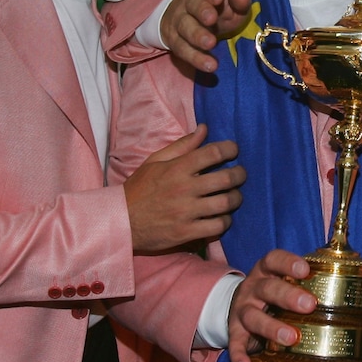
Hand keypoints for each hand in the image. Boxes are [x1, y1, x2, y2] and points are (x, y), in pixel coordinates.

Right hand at [123, 125, 243, 251]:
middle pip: (226, 178)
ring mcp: (187, 212)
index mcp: (177, 168)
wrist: (121, 221)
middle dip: (239, 174)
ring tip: (234, 196)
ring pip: (226, 203)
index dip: (230, 149)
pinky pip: (218, 226)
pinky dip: (225, 220)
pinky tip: (222, 216)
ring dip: (236, 198)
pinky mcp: (187, 232)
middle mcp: (184, 188)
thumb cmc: (139, 189)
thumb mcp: (155, 161)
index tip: (234, 150)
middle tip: (240, 174)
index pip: (213, 153)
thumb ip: (182, 145)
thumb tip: (205, 128)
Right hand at [160, 0, 252, 72]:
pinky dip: (196, 58)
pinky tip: (211, 66)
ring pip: (185, 26)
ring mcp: (181, 21)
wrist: (186, 19)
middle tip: (211, 18)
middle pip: (193, 3)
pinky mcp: (176, 41)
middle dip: (202, 9)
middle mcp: (191, 2)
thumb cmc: (217, 7)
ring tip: (210, 43)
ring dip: (197, 35)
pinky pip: (184, 50)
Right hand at [226, 250, 315, 361]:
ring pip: (252, 316)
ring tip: (291, 338)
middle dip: (287, 295)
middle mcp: (252, 288)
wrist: (239, 305)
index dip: (288, 263)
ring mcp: (241, 310)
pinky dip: (238, 356)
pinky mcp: (234, 332)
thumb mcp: (286, 280)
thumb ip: (314, 281)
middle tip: (309, 305)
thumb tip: (360, 286)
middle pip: (267, 288)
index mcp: (267, 271)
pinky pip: (235, 344)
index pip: (274, 259)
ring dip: (271, 327)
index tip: (305, 270)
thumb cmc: (275, 293)